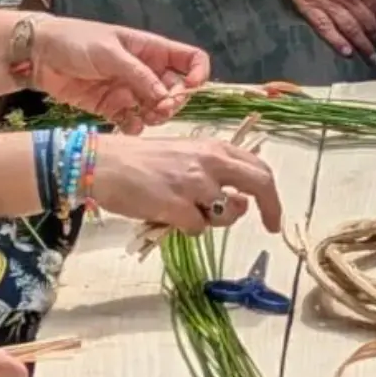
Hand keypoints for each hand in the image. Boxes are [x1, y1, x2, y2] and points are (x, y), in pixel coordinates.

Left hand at [30, 15, 208, 131]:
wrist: (39, 55)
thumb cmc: (76, 41)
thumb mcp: (109, 52)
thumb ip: (138, 74)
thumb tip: (165, 96)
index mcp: (151, 50)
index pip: (191, 60)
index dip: (197, 74)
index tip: (188, 89)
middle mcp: (146, 71)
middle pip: (176, 90)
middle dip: (173, 102)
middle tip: (160, 110)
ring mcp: (130, 90)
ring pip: (157, 109)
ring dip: (156, 117)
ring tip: (144, 118)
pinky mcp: (113, 107)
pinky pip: (133, 122)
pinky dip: (134, 127)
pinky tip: (126, 126)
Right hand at [86, 133, 280, 234]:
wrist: (102, 163)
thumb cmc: (140, 161)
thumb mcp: (184, 156)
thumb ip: (214, 175)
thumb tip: (239, 203)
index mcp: (213, 147)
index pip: (258, 167)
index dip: (271, 193)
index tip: (272, 214)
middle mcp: (210, 161)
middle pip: (260, 185)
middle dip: (271, 208)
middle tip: (271, 226)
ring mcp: (195, 184)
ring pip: (228, 214)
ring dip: (214, 221)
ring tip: (187, 212)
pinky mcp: (177, 206)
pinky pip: (198, 229)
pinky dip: (187, 228)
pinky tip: (168, 216)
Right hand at [266, 0, 375, 60]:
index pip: (374, 7)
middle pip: (365, 22)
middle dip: (375, 39)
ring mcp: (328, 3)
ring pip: (350, 29)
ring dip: (362, 45)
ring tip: (370, 57)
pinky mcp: (310, 8)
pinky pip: (326, 29)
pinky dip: (338, 42)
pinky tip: (347, 52)